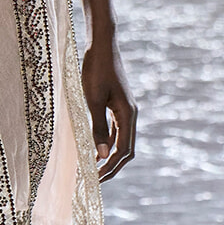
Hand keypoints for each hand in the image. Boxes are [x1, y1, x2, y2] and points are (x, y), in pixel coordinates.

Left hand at [83, 33, 136, 181]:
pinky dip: (108, 142)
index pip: (124, 150)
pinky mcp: (118, 104)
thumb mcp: (92, 100)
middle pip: (126, 149)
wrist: (101, 44)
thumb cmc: (95, 70)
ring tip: (94, 168)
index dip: (111, 167)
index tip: (96, 179)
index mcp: (128, 114)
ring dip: (111, 156)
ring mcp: (125, 109)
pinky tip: (96, 148)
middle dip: (113, 166)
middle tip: (95, 180)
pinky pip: (116, 129)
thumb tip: (103, 155)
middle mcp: (131, 114)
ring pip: (122, 140)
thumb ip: (98, 128)